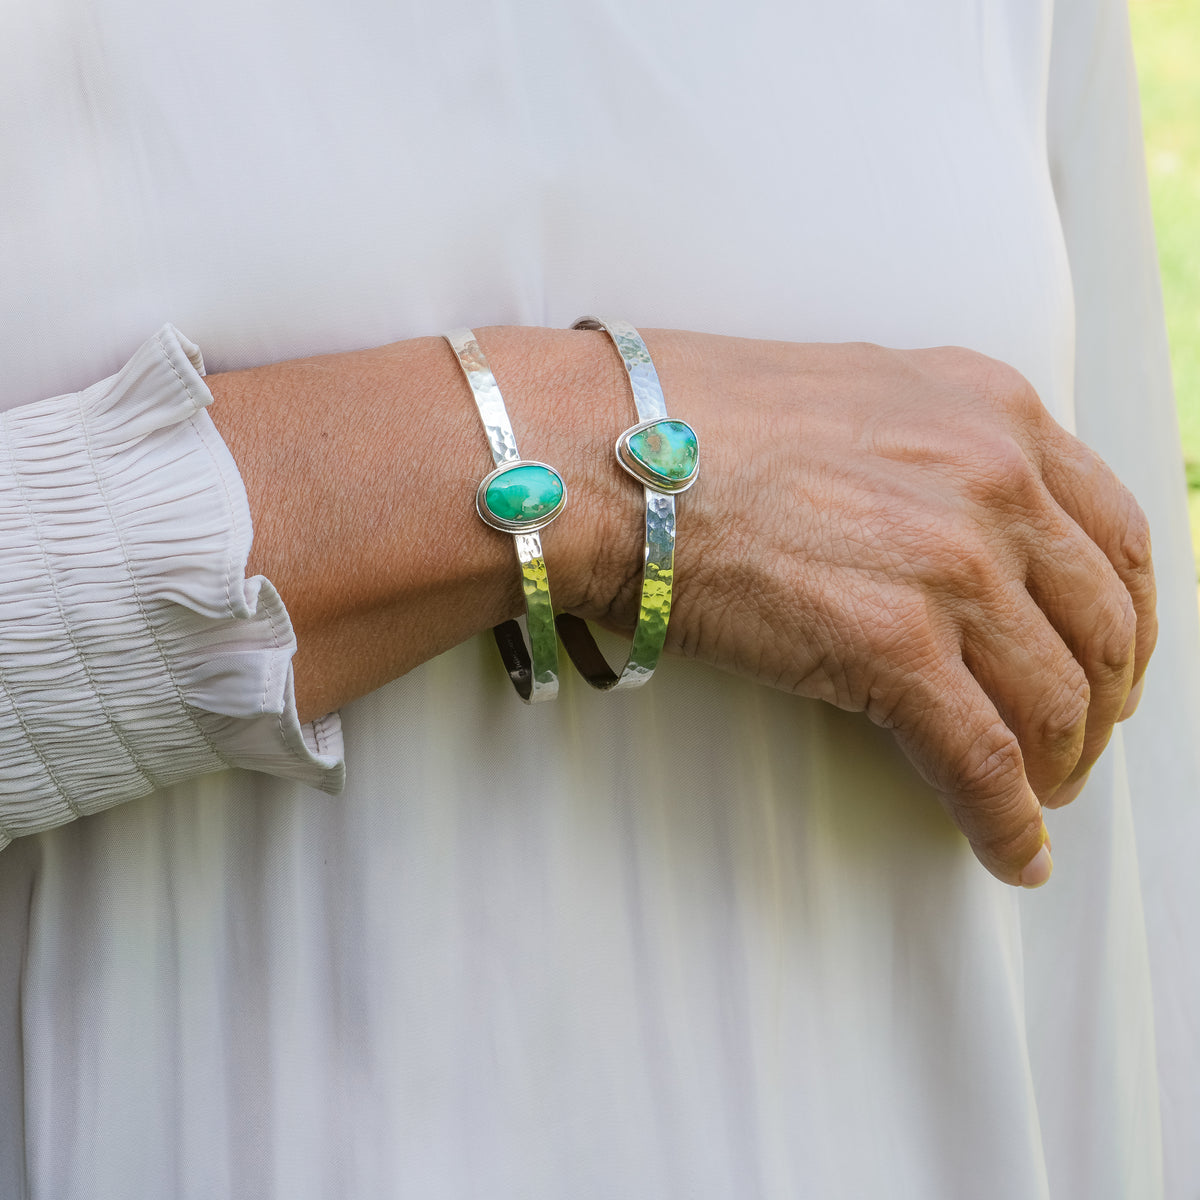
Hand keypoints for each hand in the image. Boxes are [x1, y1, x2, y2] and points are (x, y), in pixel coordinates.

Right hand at [208, 327, 1154, 888]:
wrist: (598, 455)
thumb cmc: (689, 422)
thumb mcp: (851, 398)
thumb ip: (932, 448)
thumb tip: (957, 528)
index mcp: (990, 409)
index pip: (1113, 533)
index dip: (1121, 619)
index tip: (1108, 663)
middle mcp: (992, 479)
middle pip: (1098, 627)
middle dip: (1100, 702)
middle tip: (1078, 744)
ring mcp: (949, 564)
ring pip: (1053, 702)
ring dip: (1058, 768)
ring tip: (1037, 802)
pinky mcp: (893, 648)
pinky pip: (986, 761)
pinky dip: (1010, 820)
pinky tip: (1012, 852)